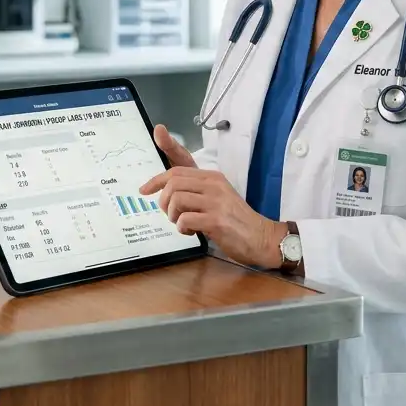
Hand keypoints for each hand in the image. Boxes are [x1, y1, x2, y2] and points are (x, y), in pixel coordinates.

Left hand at [143, 124, 286, 269]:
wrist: (262, 237)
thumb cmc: (236, 220)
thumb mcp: (218, 198)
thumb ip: (196, 192)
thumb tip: (168, 193)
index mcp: (213, 177)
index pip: (178, 168)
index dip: (156, 178)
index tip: (144, 189)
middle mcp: (214, 185)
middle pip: (173, 182)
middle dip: (163, 201)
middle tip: (170, 215)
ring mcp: (216, 202)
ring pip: (176, 199)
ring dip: (173, 216)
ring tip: (183, 224)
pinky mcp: (216, 220)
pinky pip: (185, 219)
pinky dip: (182, 228)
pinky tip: (192, 232)